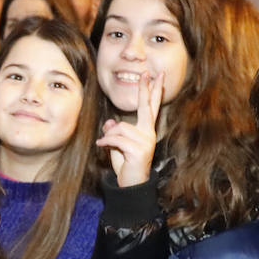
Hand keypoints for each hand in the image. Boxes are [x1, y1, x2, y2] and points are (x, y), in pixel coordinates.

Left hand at [95, 70, 162, 187]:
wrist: (131, 186)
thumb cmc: (126, 165)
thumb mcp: (117, 146)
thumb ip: (115, 132)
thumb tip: (110, 122)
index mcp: (146, 131)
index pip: (151, 107)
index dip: (153, 91)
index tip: (157, 76)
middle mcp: (149, 134)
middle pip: (146, 107)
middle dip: (145, 89)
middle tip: (146, 72)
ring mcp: (146, 142)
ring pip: (119, 128)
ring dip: (109, 136)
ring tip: (106, 145)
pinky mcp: (139, 151)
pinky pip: (116, 139)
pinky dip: (106, 142)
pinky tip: (101, 146)